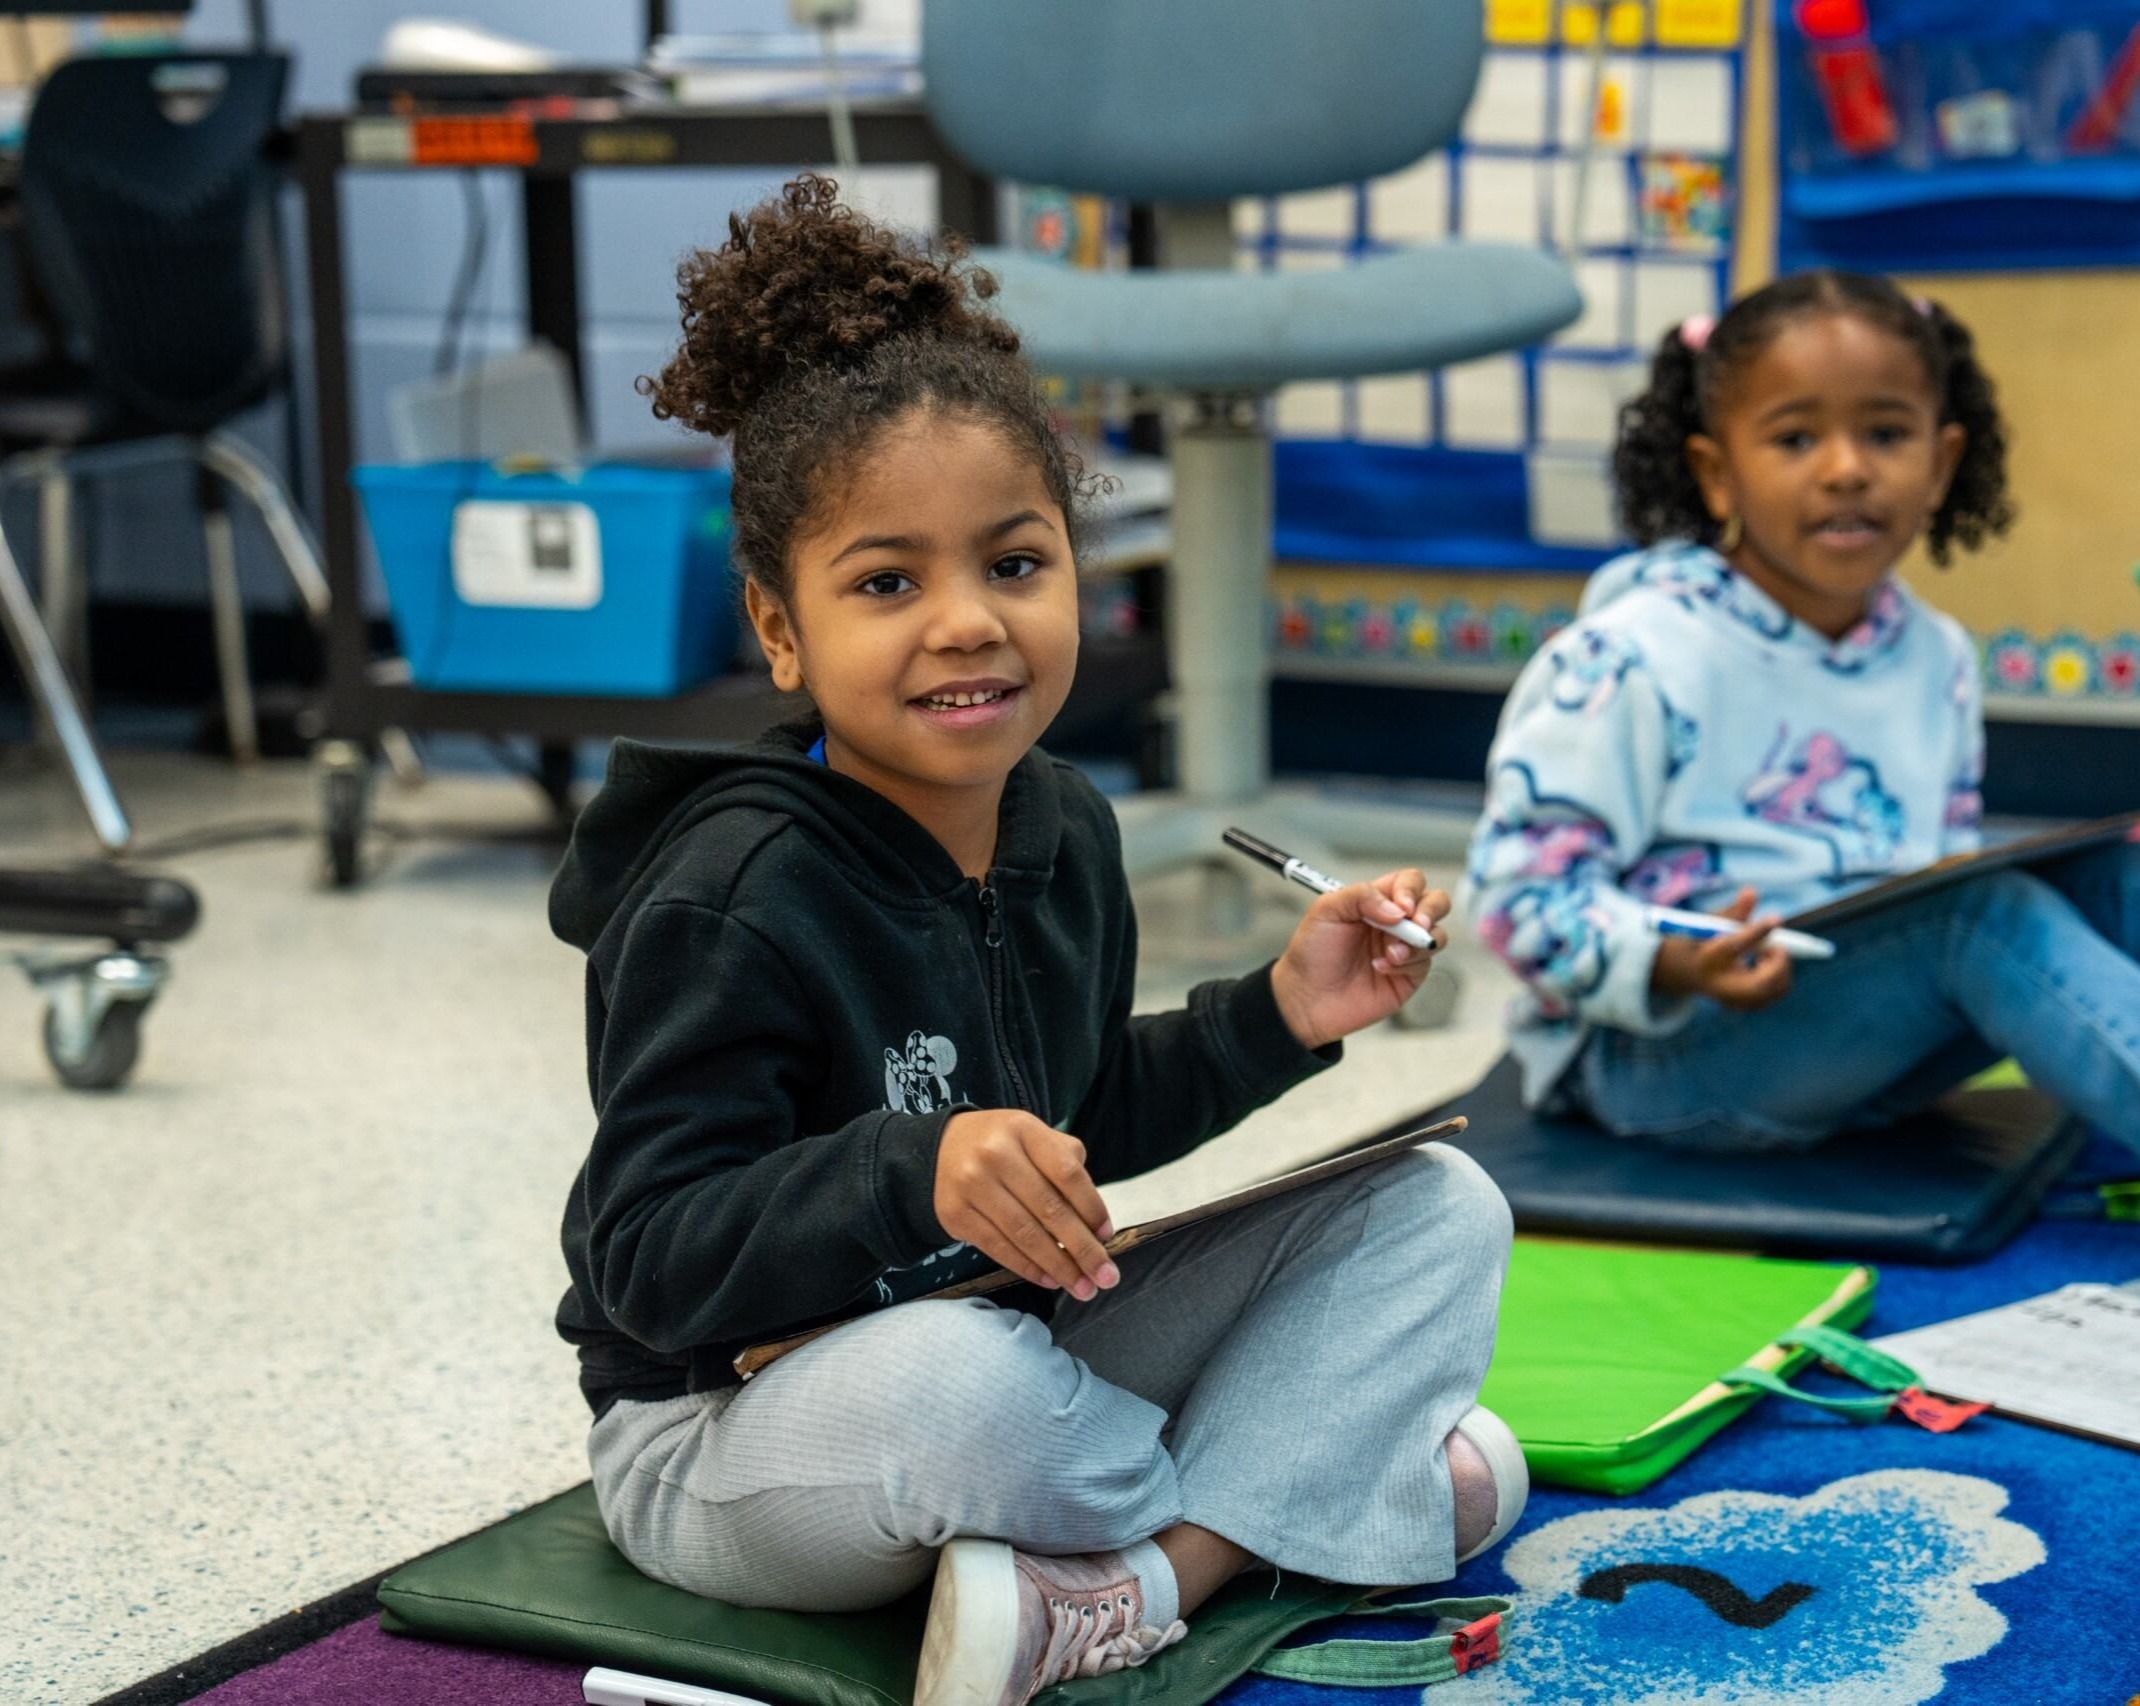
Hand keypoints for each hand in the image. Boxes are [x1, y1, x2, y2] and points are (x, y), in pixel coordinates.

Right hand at [933, 1109, 1118, 1300]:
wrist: (940, 1148)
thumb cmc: (1004, 1146)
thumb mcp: (1034, 1137)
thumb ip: (1066, 1164)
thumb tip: (1095, 1222)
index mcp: (1024, 1130)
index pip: (1067, 1173)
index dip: (1092, 1208)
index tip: (1107, 1236)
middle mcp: (995, 1154)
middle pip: (1049, 1209)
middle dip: (1083, 1249)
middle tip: (1106, 1277)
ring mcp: (972, 1185)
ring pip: (1025, 1234)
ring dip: (1058, 1266)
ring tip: (1082, 1287)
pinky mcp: (955, 1214)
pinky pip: (998, 1247)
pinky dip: (1028, 1267)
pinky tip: (1050, 1280)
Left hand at [1270, 868, 1451, 1050]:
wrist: (1306, 997)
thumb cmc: (1311, 953)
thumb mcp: (1326, 910)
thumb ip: (1361, 896)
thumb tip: (1398, 909)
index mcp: (1375, 901)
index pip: (1409, 882)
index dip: (1411, 889)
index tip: (1402, 906)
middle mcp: (1394, 922)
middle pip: (1435, 903)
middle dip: (1430, 911)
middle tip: (1415, 924)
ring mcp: (1404, 949)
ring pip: (1437, 934)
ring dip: (1417, 942)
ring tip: (1390, 953)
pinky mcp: (1408, 976)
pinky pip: (1425, 963)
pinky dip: (1406, 963)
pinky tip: (1381, 967)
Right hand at [1650, 887, 1792, 1009]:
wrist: (1686, 972)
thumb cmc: (1703, 940)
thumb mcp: (1711, 922)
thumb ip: (1734, 911)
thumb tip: (1752, 891)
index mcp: (1708, 958)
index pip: (1735, 945)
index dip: (1758, 931)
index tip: (1777, 918)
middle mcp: (1719, 984)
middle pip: (1759, 984)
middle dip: (1777, 964)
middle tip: (1777, 947)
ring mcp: (1732, 1000)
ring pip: (1772, 989)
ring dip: (1778, 967)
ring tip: (1765, 953)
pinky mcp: (1744, 1006)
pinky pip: (1774, 993)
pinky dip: (1778, 976)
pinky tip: (1763, 964)